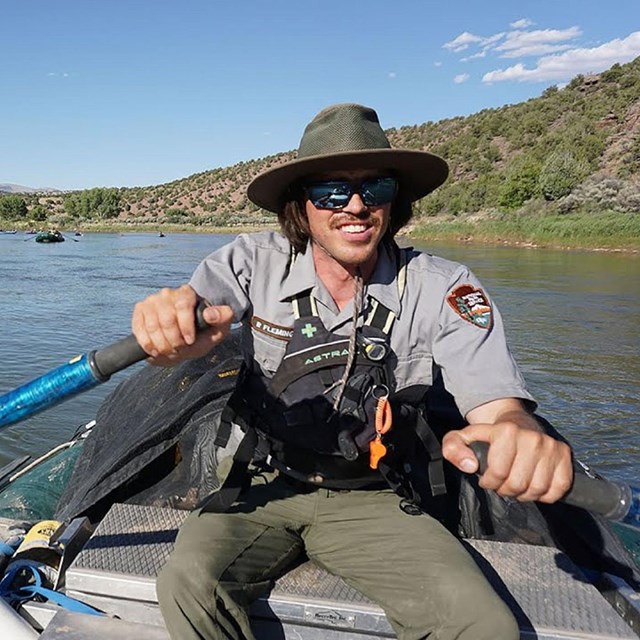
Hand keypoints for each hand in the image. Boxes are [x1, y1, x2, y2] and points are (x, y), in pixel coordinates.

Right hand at [131, 284, 233, 365]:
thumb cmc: (202, 333)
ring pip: (152, 326)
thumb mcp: (218, 328)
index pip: (182, 305)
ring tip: (170, 350)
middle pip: (166, 319)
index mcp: (187, 293)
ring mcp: (152, 301)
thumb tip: (210, 314)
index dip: (185, 326)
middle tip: (180, 349)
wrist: (184, 340)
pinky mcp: (140, 311)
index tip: (190, 341)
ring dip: (161, 344)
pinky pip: (139, 329)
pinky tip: (156, 350)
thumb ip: (222, 318)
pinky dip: (147, 344)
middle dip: (174, 340)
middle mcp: (167, 294)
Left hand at [442, 409, 572, 503]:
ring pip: (538, 489)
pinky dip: (545, 495)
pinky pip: (558, 489)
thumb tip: (470, 465)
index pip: (498, 473)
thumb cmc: (489, 436)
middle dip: (505, 490)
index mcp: (506, 430)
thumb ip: (454, 448)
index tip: (487, 478)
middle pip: (518, 484)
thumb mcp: (463, 437)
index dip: (489, 482)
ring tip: (516, 483)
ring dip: (524, 494)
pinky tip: (534, 484)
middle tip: (502, 483)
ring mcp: (550, 445)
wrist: (515, 422)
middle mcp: (532, 437)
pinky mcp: (564, 454)